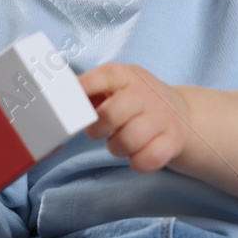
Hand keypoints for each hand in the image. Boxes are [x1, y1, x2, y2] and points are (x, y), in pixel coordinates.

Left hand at [77, 63, 191, 173]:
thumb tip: (55, 98)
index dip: (83, 90)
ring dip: (116, 148)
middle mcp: (146, 93)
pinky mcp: (174, 139)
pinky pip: (147, 159)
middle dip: (96, 129)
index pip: (104, 76)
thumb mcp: (114, 87)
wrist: (182, 114)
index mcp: (125, 75)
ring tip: (119, 141)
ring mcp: (163, 116)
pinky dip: (137, 162)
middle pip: (110, 114)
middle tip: (98, 131)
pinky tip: (136, 154)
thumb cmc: (134, 102)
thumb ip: (87, 92)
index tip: (66, 104)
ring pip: (128, 141)